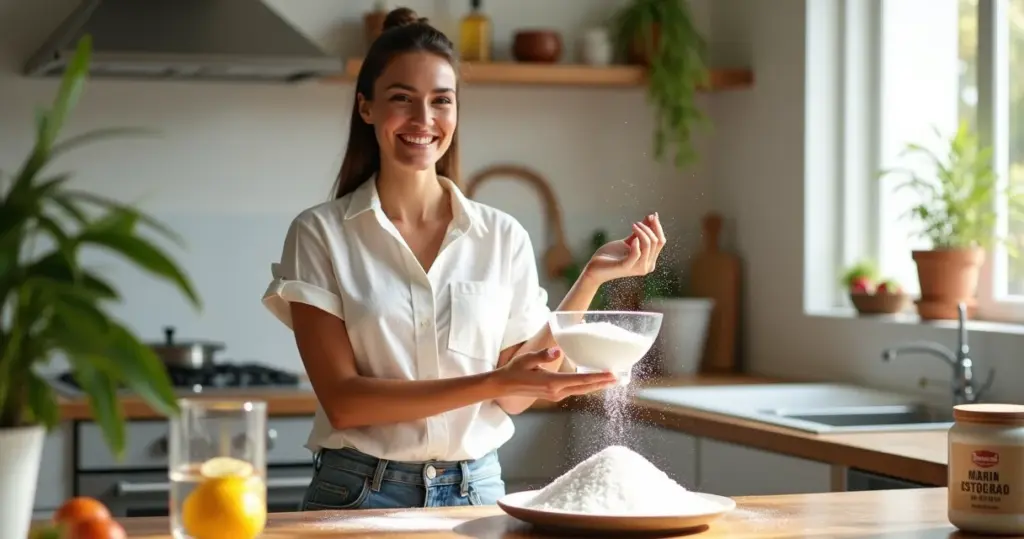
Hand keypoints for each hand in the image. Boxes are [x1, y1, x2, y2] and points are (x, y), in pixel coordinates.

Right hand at [492, 348, 616, 400]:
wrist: (504, 386)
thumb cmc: (514, 370)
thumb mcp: (527, 359)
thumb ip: (543, 355)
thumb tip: (557, 351)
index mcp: (552, 382)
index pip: (580, 380)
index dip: (598, 377)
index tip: (611, 375)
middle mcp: (556, 391)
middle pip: (585, 388)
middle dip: (602, 383)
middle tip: (618, 378)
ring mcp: (556, 395)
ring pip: (581, 390)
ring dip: (595, 385)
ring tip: (609, 380)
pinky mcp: (554, 395)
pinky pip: (574, 390)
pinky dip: (585, 386)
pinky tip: (592, 381)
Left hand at [585, 213, 665, 283]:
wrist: (595, 268)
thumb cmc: (612, 255)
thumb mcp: (629, 241)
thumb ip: (640, 232)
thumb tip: (652, 217)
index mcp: (649, 260)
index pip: (660, 241)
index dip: (657, 227)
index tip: (652, 215)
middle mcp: (647, 266)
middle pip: (657, 242)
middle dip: (650, 227)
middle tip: (638, 221)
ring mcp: (638, 268)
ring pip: (648, 245)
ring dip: (642, 231)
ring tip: (634, 225)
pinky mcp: (626, 267)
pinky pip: (636, 253)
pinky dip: (636, 242)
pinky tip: (632, 236)